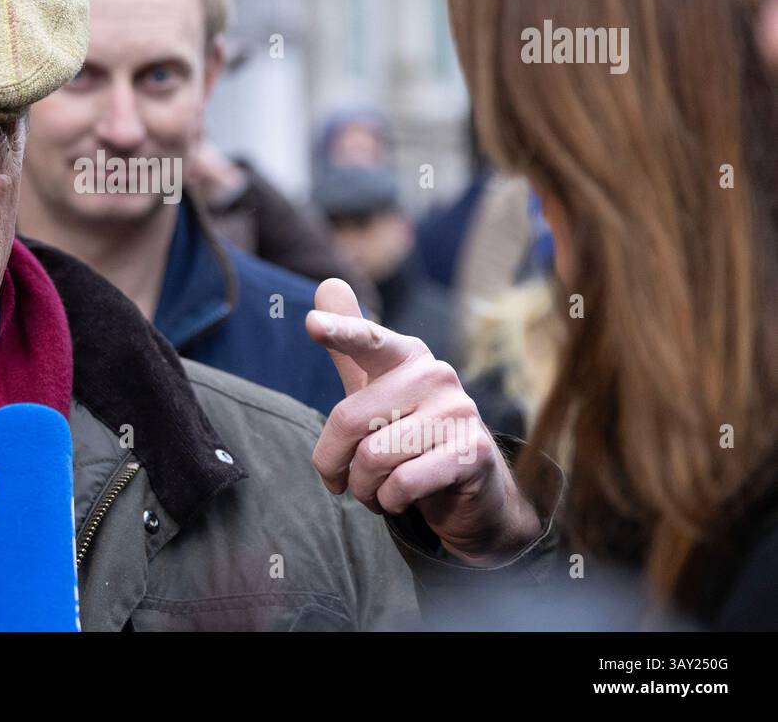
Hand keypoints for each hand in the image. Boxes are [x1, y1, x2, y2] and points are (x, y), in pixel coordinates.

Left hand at [306, 278, 541, 564]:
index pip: (369, 341)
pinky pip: (402, 483)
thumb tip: (327, 282)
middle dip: (334, 462)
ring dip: (363, 487)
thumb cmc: (410, 432)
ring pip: (374, 457)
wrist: (470, 486)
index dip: (341, 331)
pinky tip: (398, 499)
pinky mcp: (471, 453)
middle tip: (340, 480)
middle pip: (349, 420)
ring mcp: (458, 412)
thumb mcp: (375, 391)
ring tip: (374, 490)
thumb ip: (349, 347)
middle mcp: (434, 375)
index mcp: (406, 356)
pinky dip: (389, 501)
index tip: (312, 325)